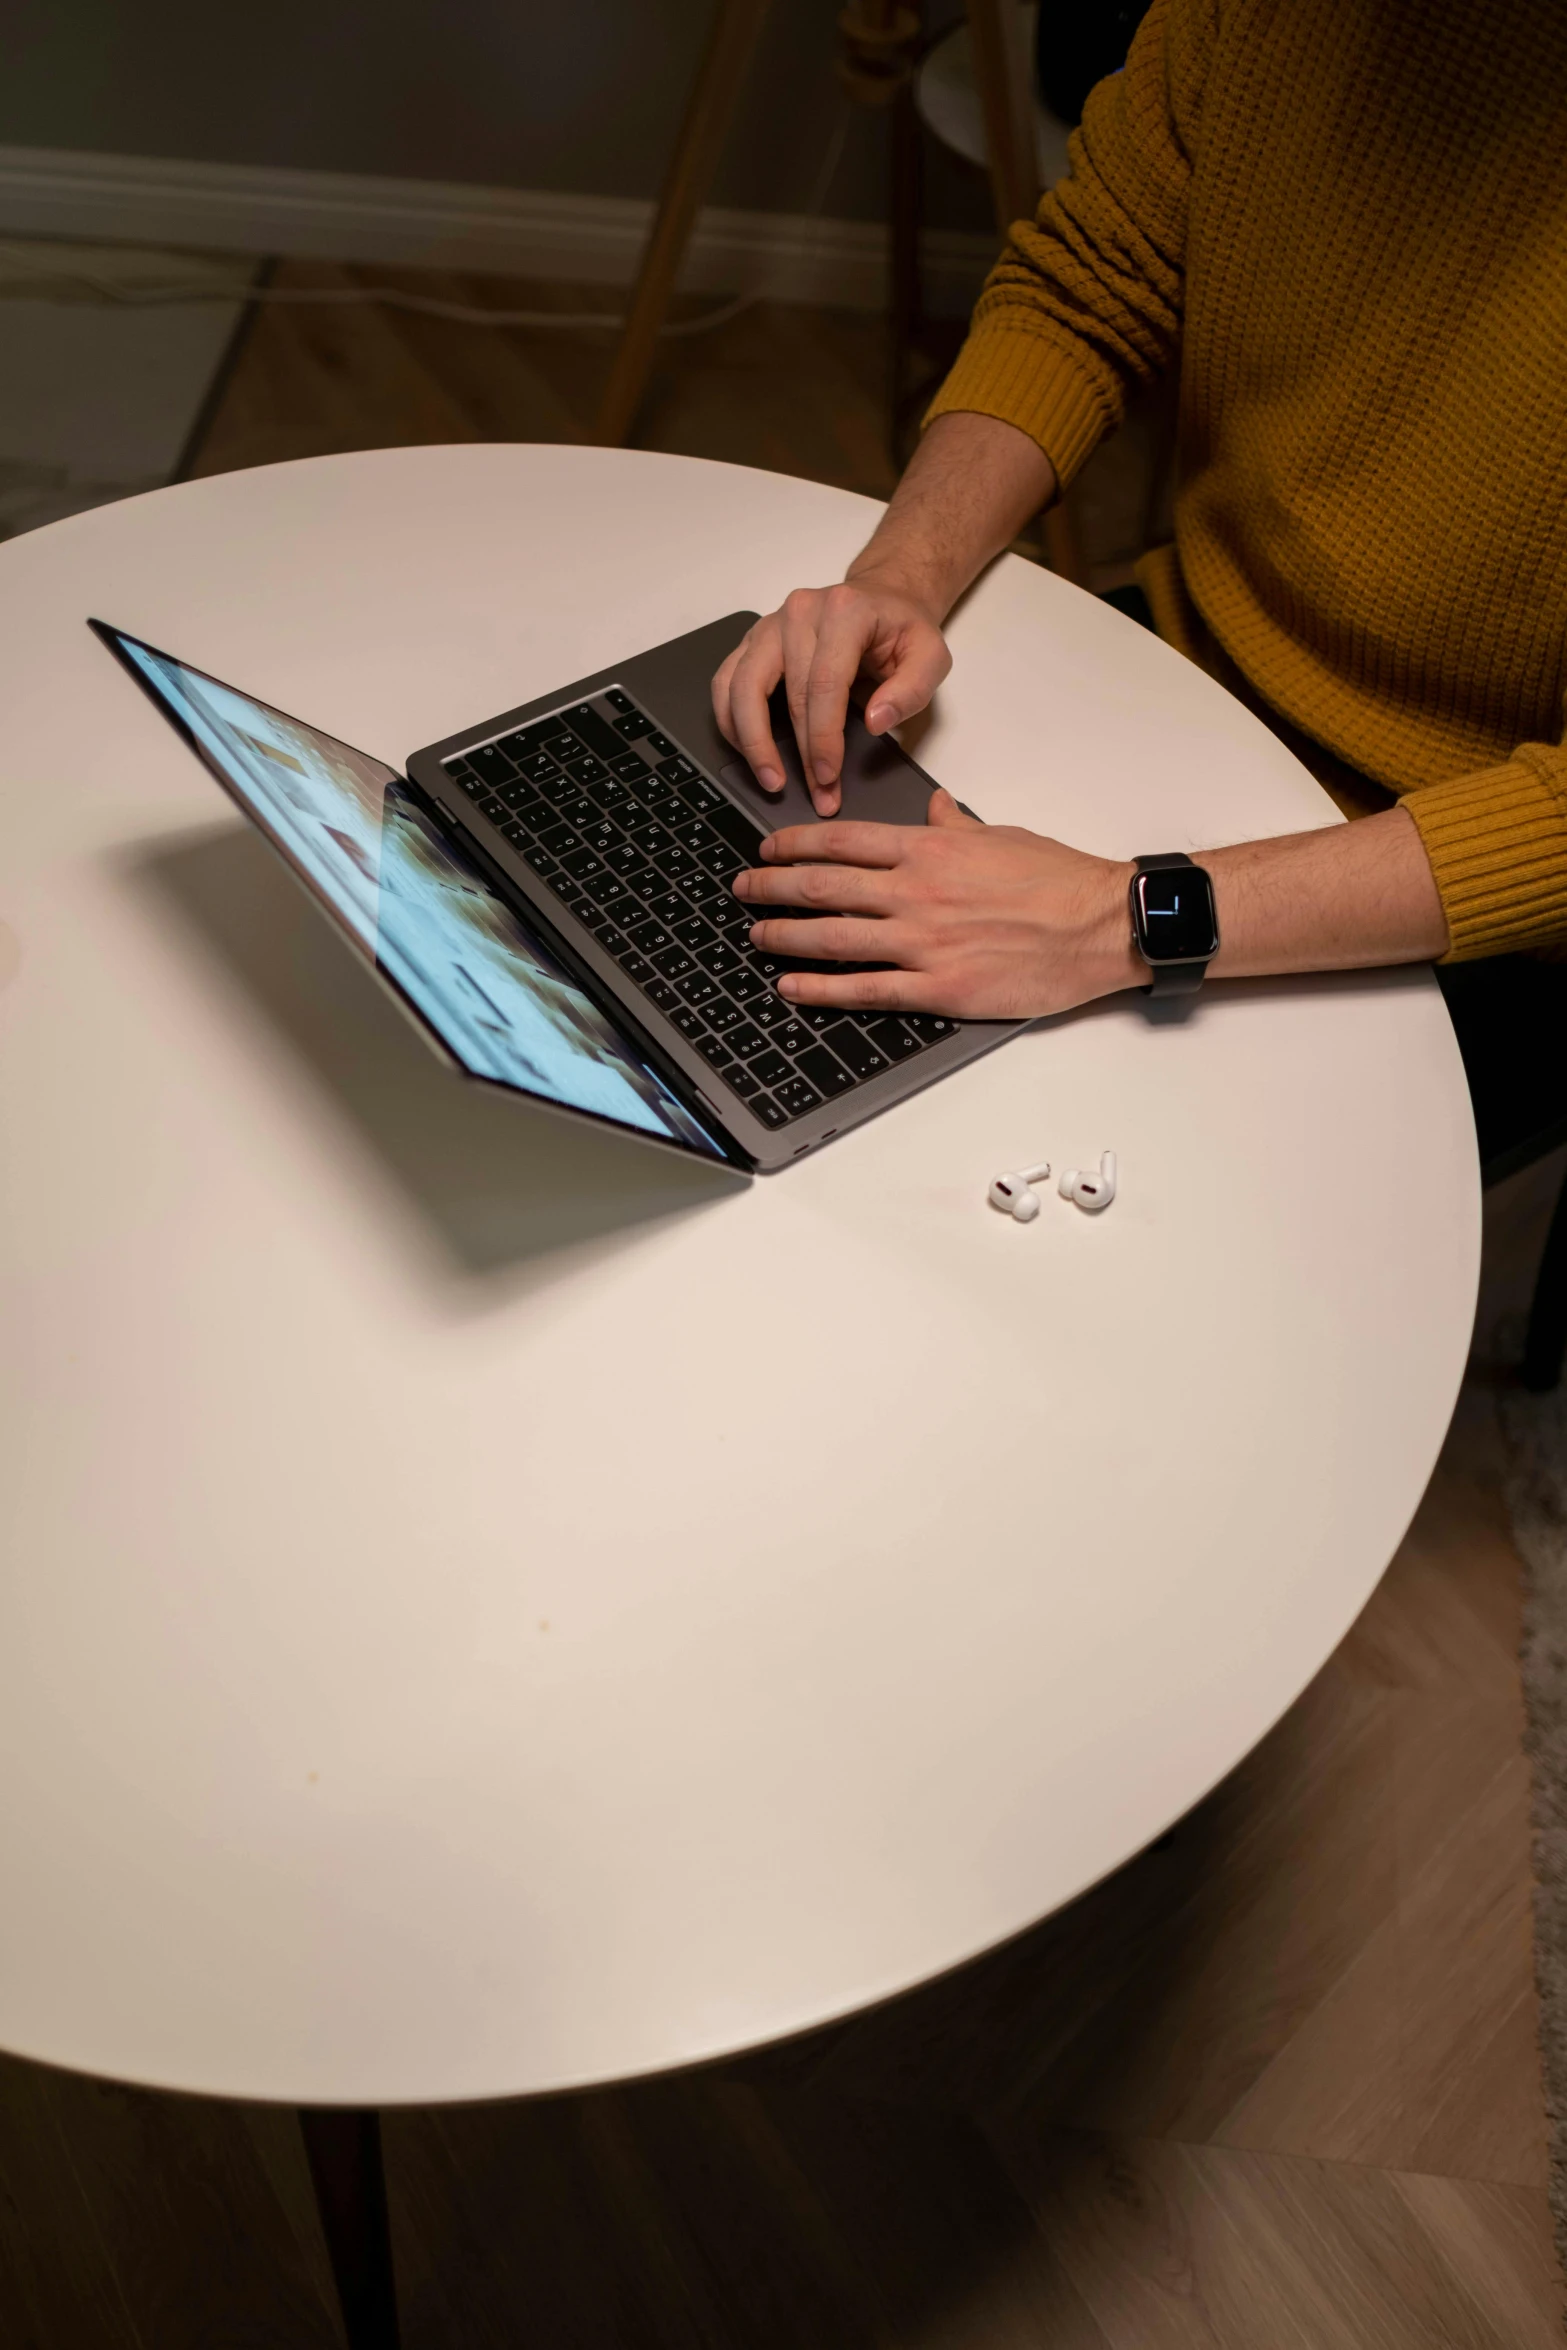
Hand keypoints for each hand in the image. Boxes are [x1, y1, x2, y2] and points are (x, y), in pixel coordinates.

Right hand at [711, 574, 951, 816]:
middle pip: (787, 693)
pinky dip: (731, 720)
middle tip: (815, 794)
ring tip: (770, 779)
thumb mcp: (931, 656)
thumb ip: (911, 690)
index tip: (829, 776)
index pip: (825, 684)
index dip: (824, 737)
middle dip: (799, 753)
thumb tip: (875, 721)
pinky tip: (747, 749)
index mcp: (845, 611)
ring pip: (742, 687)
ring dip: (751, 741)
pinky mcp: (753, 641)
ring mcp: (770, 625)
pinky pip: (726, 682)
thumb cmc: (902, 631)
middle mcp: (800, 612)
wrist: (881, 600)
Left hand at [734, 789, 1141, 1019]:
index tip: (768, 848)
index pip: (842, 840)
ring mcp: (922, 942)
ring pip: (832, 936)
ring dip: (784, 936)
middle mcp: (915, 892)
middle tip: (743, 890)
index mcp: (929, 849)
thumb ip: (956, 826)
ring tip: (756, 937)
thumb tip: (936, 810)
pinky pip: (865, 989)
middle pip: (822, 886)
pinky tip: (793, 988)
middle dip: (771, 887)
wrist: (1100, 924)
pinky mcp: (937, 988)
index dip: (794, 844)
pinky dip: (821, 989)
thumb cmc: (1059, 881)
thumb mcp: (1000, 836)